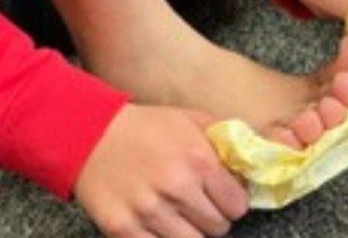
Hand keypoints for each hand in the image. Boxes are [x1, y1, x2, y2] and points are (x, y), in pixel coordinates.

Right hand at [74, 104, 248, 237]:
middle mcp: (176, 188)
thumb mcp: (192, 120)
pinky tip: (161, 224)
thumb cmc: (147, 126)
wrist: (90, 133)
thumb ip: (226, 142)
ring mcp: (149, 211)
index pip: (238, 205)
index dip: (232, 201)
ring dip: (191, 231)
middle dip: (213, 217)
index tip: (223, 196)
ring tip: (181, 214)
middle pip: (218, 228)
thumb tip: (256, 162)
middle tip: (200, 204)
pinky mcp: (123, 229)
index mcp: (198, 160)